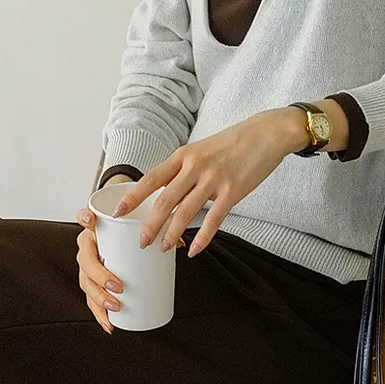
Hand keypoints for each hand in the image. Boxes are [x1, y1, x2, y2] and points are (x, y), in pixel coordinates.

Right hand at [75, 183, 184, 333]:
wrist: (124, 242)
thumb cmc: (130, 234)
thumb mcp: (142, 229)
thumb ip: (160, 229)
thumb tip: (177, 243)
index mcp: (97, 228)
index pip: (84, 218)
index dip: (85, 219)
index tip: (92, 222)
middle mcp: (88, 246)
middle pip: (86, 260)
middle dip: (100, 276)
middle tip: (118, 287)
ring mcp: (87, 265)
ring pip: (86, 282)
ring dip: (98, 298)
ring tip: (115, 307)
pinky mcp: (91, 283)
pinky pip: (90, 298)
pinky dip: (98, 313)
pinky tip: (108, 322)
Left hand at [108, 110, 292, 257]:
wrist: (266, 133)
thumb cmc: (233, 142)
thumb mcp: (202, 149)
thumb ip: (184, 170)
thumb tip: (166, 193)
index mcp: (184, 155)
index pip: (151, 178)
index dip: (133, 197)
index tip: (118, 212)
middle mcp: (195, 166)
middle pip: (165, 200)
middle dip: (150, 224)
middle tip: (142, 242)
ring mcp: (214, 179)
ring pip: (185, 212)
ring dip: (172, 233)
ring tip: (165, 248)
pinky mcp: (233, 191)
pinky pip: (213, 219)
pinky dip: (202, 238)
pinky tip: (194, 249)